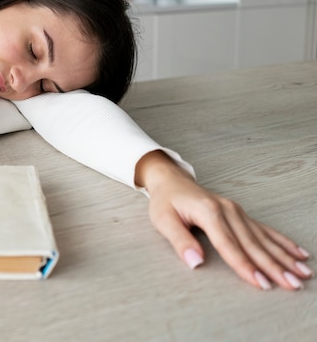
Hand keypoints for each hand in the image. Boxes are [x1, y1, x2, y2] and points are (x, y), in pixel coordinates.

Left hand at [135, 151, 312, 290]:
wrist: (171, 180)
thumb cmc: (165, 201)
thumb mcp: (163, 219)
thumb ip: (179, 240)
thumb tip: (195, 262)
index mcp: (208, 212)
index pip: (229, 245)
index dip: (245, 266)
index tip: (261, 283)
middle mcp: (227, 210)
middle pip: (252, 243)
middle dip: (274, 266)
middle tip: (292, 285)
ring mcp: (236, 211)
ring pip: (263, 238)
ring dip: (284, 257)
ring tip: (303, 273)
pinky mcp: (239, 213)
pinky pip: (264, 229)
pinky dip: (282, 242)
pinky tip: (298, 253)